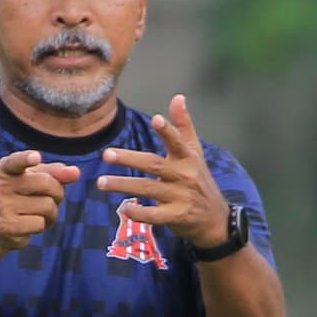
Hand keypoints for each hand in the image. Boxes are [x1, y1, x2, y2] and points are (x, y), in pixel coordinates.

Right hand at [0, 148, 78, 250]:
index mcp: (5, 168)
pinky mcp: (6, 226)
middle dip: (57, 192)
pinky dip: (43, 225)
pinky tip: (31, 225)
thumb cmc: (21, 196)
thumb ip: (56, 172)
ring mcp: (1, 206)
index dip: (27, 158)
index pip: (16, 161)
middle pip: (47, 183)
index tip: (36, 157)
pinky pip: (40, 223)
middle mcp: (0, 185)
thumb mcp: (35, 179)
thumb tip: (75, 172)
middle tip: (49, 198)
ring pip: (48, 206)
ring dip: (51, 213)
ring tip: (37, 213)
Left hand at [101, 94, 233, 251]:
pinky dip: (139, 213)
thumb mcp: (195, 152)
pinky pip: (154, 215)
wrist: (215, 218)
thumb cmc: (200, 180)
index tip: (156, 118)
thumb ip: (183, 125)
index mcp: (188, 158)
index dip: (167, 130)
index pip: (177, 142)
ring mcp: (180, 197)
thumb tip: (178, 97)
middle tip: (106, 154)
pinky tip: (125, 209)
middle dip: (129, 159)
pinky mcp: (176, 216)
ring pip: (147, 188)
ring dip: (123, 185)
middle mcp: (184, 175)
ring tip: (101, 182)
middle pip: (153, 165)